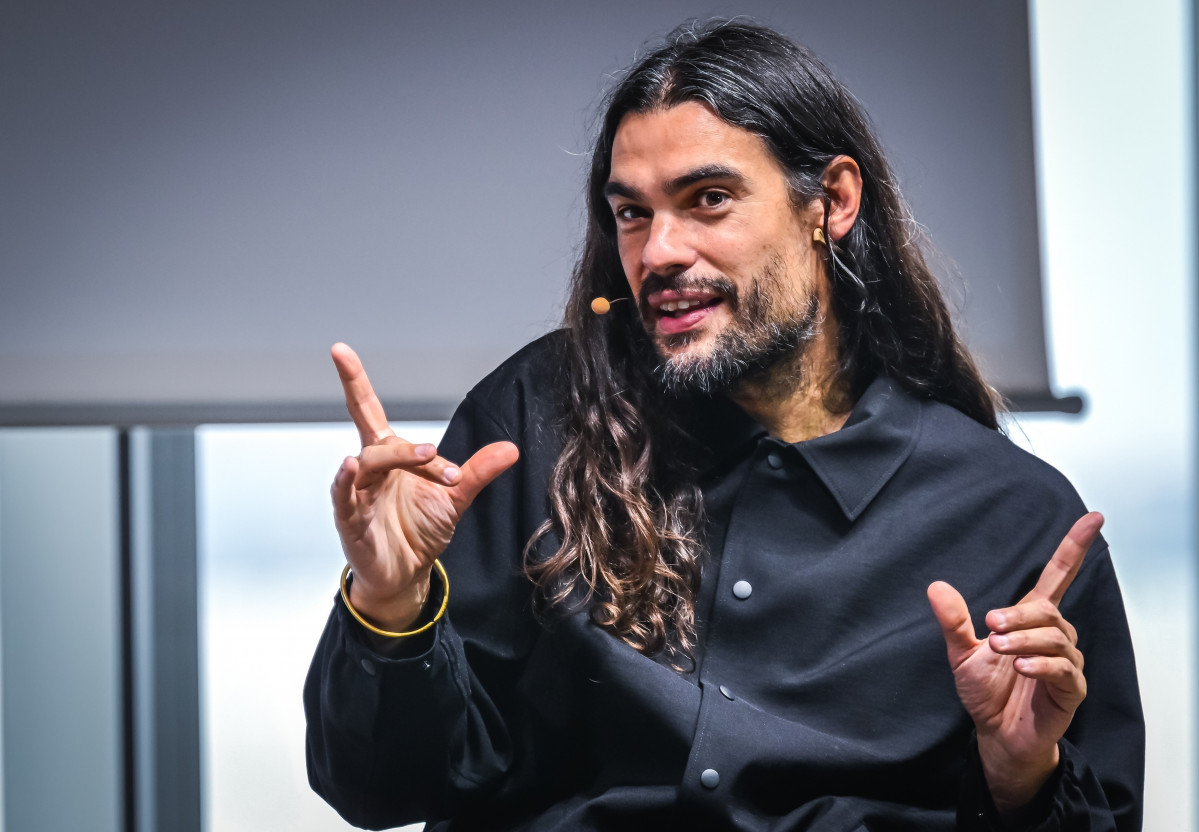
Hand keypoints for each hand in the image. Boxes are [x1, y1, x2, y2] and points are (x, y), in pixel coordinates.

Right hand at [330, 343, 518, 631]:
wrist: (407, 573)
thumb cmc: (421, 529)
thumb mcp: (456, 495)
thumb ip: (478, 470)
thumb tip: (510, 448)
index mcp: (390, 455)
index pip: (366, 410)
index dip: (354, 380)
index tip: (339, 350)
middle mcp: (370, 470)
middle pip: (380, 444)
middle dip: (407, 449)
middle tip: (436, 456)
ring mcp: (356, 494)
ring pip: (366, 466)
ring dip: (391, 460)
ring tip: (421, 459)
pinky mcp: (350, 521)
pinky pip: (343, 497)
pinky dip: (346, 483)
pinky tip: (351, 468)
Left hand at [926, 512, 1102, 814]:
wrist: (995, 733)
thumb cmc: (985, 690)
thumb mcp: (960, 652)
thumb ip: (952, 620)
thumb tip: (936, 586)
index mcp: (1031, 619)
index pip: (1059, 575)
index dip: (1074, 547)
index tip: (1093, 518)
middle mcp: (1054, 635)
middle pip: (1047, 610)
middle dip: (1018, 616)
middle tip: (989, 627)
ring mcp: (1066, 662)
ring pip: (1055, 637)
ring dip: (1024, 640)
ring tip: (998, 648)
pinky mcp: (1071, 689)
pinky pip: (1064, 669)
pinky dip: (1041, 664)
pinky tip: (1022, 667)